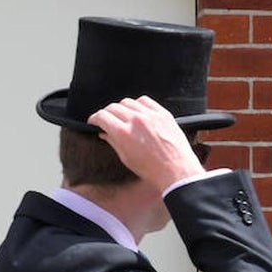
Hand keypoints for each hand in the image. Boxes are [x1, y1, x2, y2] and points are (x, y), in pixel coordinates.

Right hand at [87, 96, 205, 191]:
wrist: (176, 171)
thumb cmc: (152, 169)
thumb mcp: (126, 158)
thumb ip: (113, 142)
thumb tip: (104, 133)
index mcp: (123, 133)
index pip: (102, 116)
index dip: (94, 118)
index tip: (94, 121)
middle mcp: (136, 120)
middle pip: (113, 107)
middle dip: (106, 113)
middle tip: (106, 120)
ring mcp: (150, 115)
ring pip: (128, 102)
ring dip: (121, 108)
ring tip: (122, 116)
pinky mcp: (163, 114)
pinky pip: (145, 101)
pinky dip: (138, 104)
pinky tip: (137, 111)